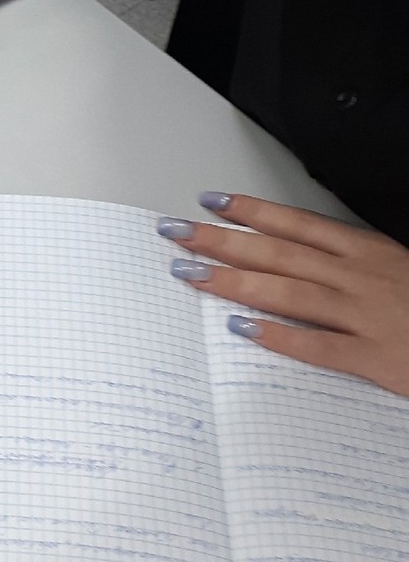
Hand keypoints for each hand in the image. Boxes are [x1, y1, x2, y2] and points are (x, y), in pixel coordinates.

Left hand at [166, 193, 408, 395]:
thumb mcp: (398, 269)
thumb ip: (352, 263)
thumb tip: (299, 255)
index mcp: (370, 251)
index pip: (298, 224)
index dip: (252, 211)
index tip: (211, 202)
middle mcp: (363, 276)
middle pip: (278, 254)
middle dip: (222, 241)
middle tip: (175, 233)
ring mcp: (368, 316)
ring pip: (287, 293)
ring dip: (232, 282)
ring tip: (189, 275)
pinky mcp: (377, 359)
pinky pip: (317, 346)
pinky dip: (277, 336)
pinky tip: (240, 328)